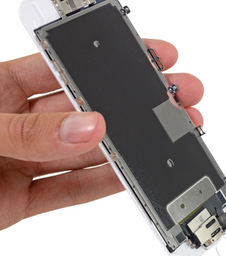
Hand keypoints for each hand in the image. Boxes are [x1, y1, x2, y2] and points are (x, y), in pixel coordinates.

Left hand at [0, 39, 203, 230]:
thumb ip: (28, 132)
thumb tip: (87, 126)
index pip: (63, 66)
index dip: (110, 60)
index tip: (151, 55)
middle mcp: (16, 123)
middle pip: (88, 109)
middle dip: (135, 103)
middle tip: (178, 96)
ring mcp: (24, 161)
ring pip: (87, 151)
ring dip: (130, 146)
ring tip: (170, 138)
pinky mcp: (25, 199)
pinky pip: (74, 190)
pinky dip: (107, 184)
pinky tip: (137, 173)